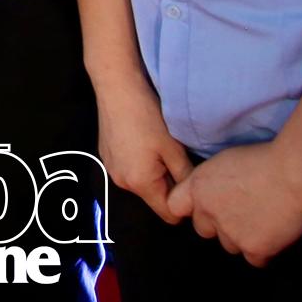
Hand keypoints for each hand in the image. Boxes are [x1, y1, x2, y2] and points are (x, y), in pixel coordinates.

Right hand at [97, 86, 193, 224]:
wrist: (116, 86)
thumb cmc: (147, 116)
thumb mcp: (174, 147)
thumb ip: (185, 176)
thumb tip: (195, 194)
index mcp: (140, 184)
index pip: (168, 214)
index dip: (183, 204)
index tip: (192, 184)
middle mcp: (122, 182)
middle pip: (153, 197)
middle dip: (168, 185)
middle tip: (178, 159)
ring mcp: (111, 168)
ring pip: (141, 182)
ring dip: (153, 172)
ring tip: (160, 146)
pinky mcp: (106, 155)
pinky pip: (128, 168)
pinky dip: (138, 161)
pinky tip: (142, 138)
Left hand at [166, 141, 301, 265]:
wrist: (293, 172)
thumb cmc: (264, 157)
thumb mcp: (226, 160)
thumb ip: (211, 181)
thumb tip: (213, 193)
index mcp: (199, 186)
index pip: (175, 206)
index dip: (189, 207)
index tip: (203, 206)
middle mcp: (209, 212)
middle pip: (203, 229)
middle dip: (218, 224)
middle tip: (241, 211)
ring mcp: (230, 233)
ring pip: (229, 245)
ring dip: (241, 237)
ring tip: (262, 218)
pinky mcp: (254, 249)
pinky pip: (254, 259)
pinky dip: (263, 250)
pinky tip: (274, 233)